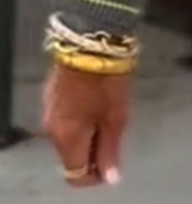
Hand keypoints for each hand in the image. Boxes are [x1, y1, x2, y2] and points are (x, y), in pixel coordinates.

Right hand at [43, 62, 132, 187]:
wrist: (90, 39)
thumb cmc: (106, 77)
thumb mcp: (116, 117)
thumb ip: (110, 150)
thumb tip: (109, 176)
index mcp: (67, 139)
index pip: (76, 175)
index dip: (97, 174)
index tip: (113, 160)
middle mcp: (52, 129)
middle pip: (72, 155)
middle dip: (94, 150)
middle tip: (116, 132)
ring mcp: (50, 110)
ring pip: (69, 135)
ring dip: (88, 132)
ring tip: (110, 111)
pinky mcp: (52, 94)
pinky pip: (66, 117)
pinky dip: (81, 117)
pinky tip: (97, 100)